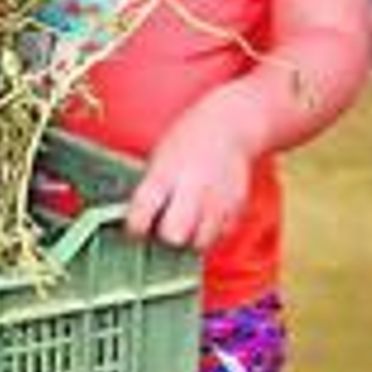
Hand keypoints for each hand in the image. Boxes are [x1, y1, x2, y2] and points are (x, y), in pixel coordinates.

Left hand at [126, 97, 262, 250]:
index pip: (142, 215)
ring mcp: (217, 202)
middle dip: (165, 238)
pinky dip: (210, 234)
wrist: (229, 128)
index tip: (135, 229)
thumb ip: (150, 190)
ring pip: (199, 243)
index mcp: (164, 175)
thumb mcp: (159, 160)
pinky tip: (204, 217)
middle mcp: (192, 190)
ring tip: (186, 224)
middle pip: (174, 236)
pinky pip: (220, 237)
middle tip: (163, 228)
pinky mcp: (237, 209)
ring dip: (189, 239)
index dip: (135, 228)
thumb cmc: (186, 142)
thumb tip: (137, 221)